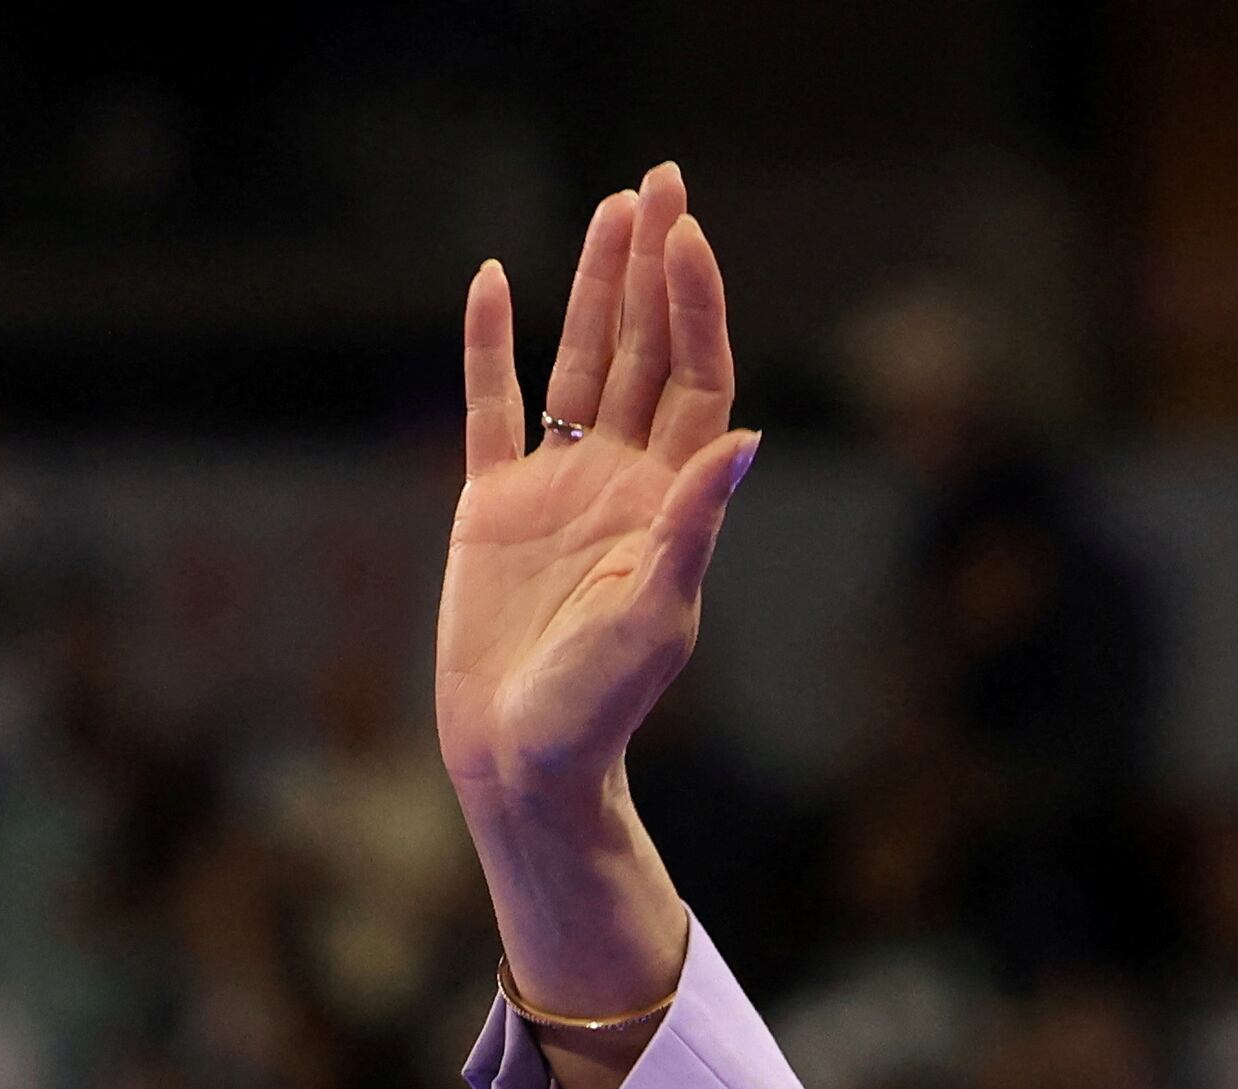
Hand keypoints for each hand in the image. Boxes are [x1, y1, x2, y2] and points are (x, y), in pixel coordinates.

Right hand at [439, 165, 754, 1018]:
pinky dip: (490, 345)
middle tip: (664, 180)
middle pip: (648, 351)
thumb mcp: (658, 613)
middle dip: (656, 268)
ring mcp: (557, 487)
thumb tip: (747, 435)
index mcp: (670, 502)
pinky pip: (494, 406)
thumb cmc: (601, 705)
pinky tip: (492, 282)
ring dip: (596, 286)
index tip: (689, 238)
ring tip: (612, 207)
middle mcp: (621, 481)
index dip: (695, 308)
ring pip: (582, 361)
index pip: (695, 380)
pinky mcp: (493, 506)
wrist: (524, 758)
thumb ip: (694, 521)